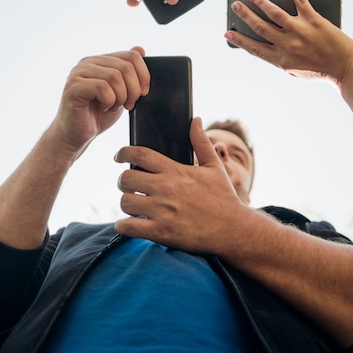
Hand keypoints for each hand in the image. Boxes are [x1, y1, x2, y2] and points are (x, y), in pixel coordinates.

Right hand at [51, 48, 149, 159]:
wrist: (76, 135)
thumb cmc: (98, 114)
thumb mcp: (121, 92)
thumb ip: (129, 73)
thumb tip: (140, 49)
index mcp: (100, 60)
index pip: (131, 55)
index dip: (143, 75)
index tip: (143, 93)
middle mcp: (87, 62)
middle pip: (125, 66)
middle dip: (133, 90)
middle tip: (129, 105)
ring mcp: (78, 73)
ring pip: (115, 76)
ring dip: (121, 97)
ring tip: (113, 106)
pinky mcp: (73, 87)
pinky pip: (102, 88)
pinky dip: (109, 101)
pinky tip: (103, 107)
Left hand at [114, 117, 247, 253]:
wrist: (233, 230)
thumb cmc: (223, 197)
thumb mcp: (214, 166)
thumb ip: (201, 142)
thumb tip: (196, 120)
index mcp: (176, 171)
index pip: (140, 154)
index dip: (123, 152)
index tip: (119, 156)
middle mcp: (166, 189)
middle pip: (126, 179)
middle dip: (123, 181)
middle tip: (128, 185)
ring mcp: (162, 211)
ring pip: (125, 202)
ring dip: (125, 203)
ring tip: (132, 204)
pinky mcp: (161, 232)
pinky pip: (129, 227)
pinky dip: (124, 226)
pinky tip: (129, 224)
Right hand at [225, 0, 352, 83]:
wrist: (345, 68)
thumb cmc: (319, 70)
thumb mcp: (293, 69)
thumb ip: (279, 56)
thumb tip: (265, 39)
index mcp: (281, 59)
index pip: (253, 48)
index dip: (238, 39)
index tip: (227, 32)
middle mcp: (288, 44)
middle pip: (260, 26)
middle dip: (245, 14)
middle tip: (236, 5)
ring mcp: (300, 31)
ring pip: (274, 12)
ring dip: (261, 1)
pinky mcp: (314, 20)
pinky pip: (300, 1)